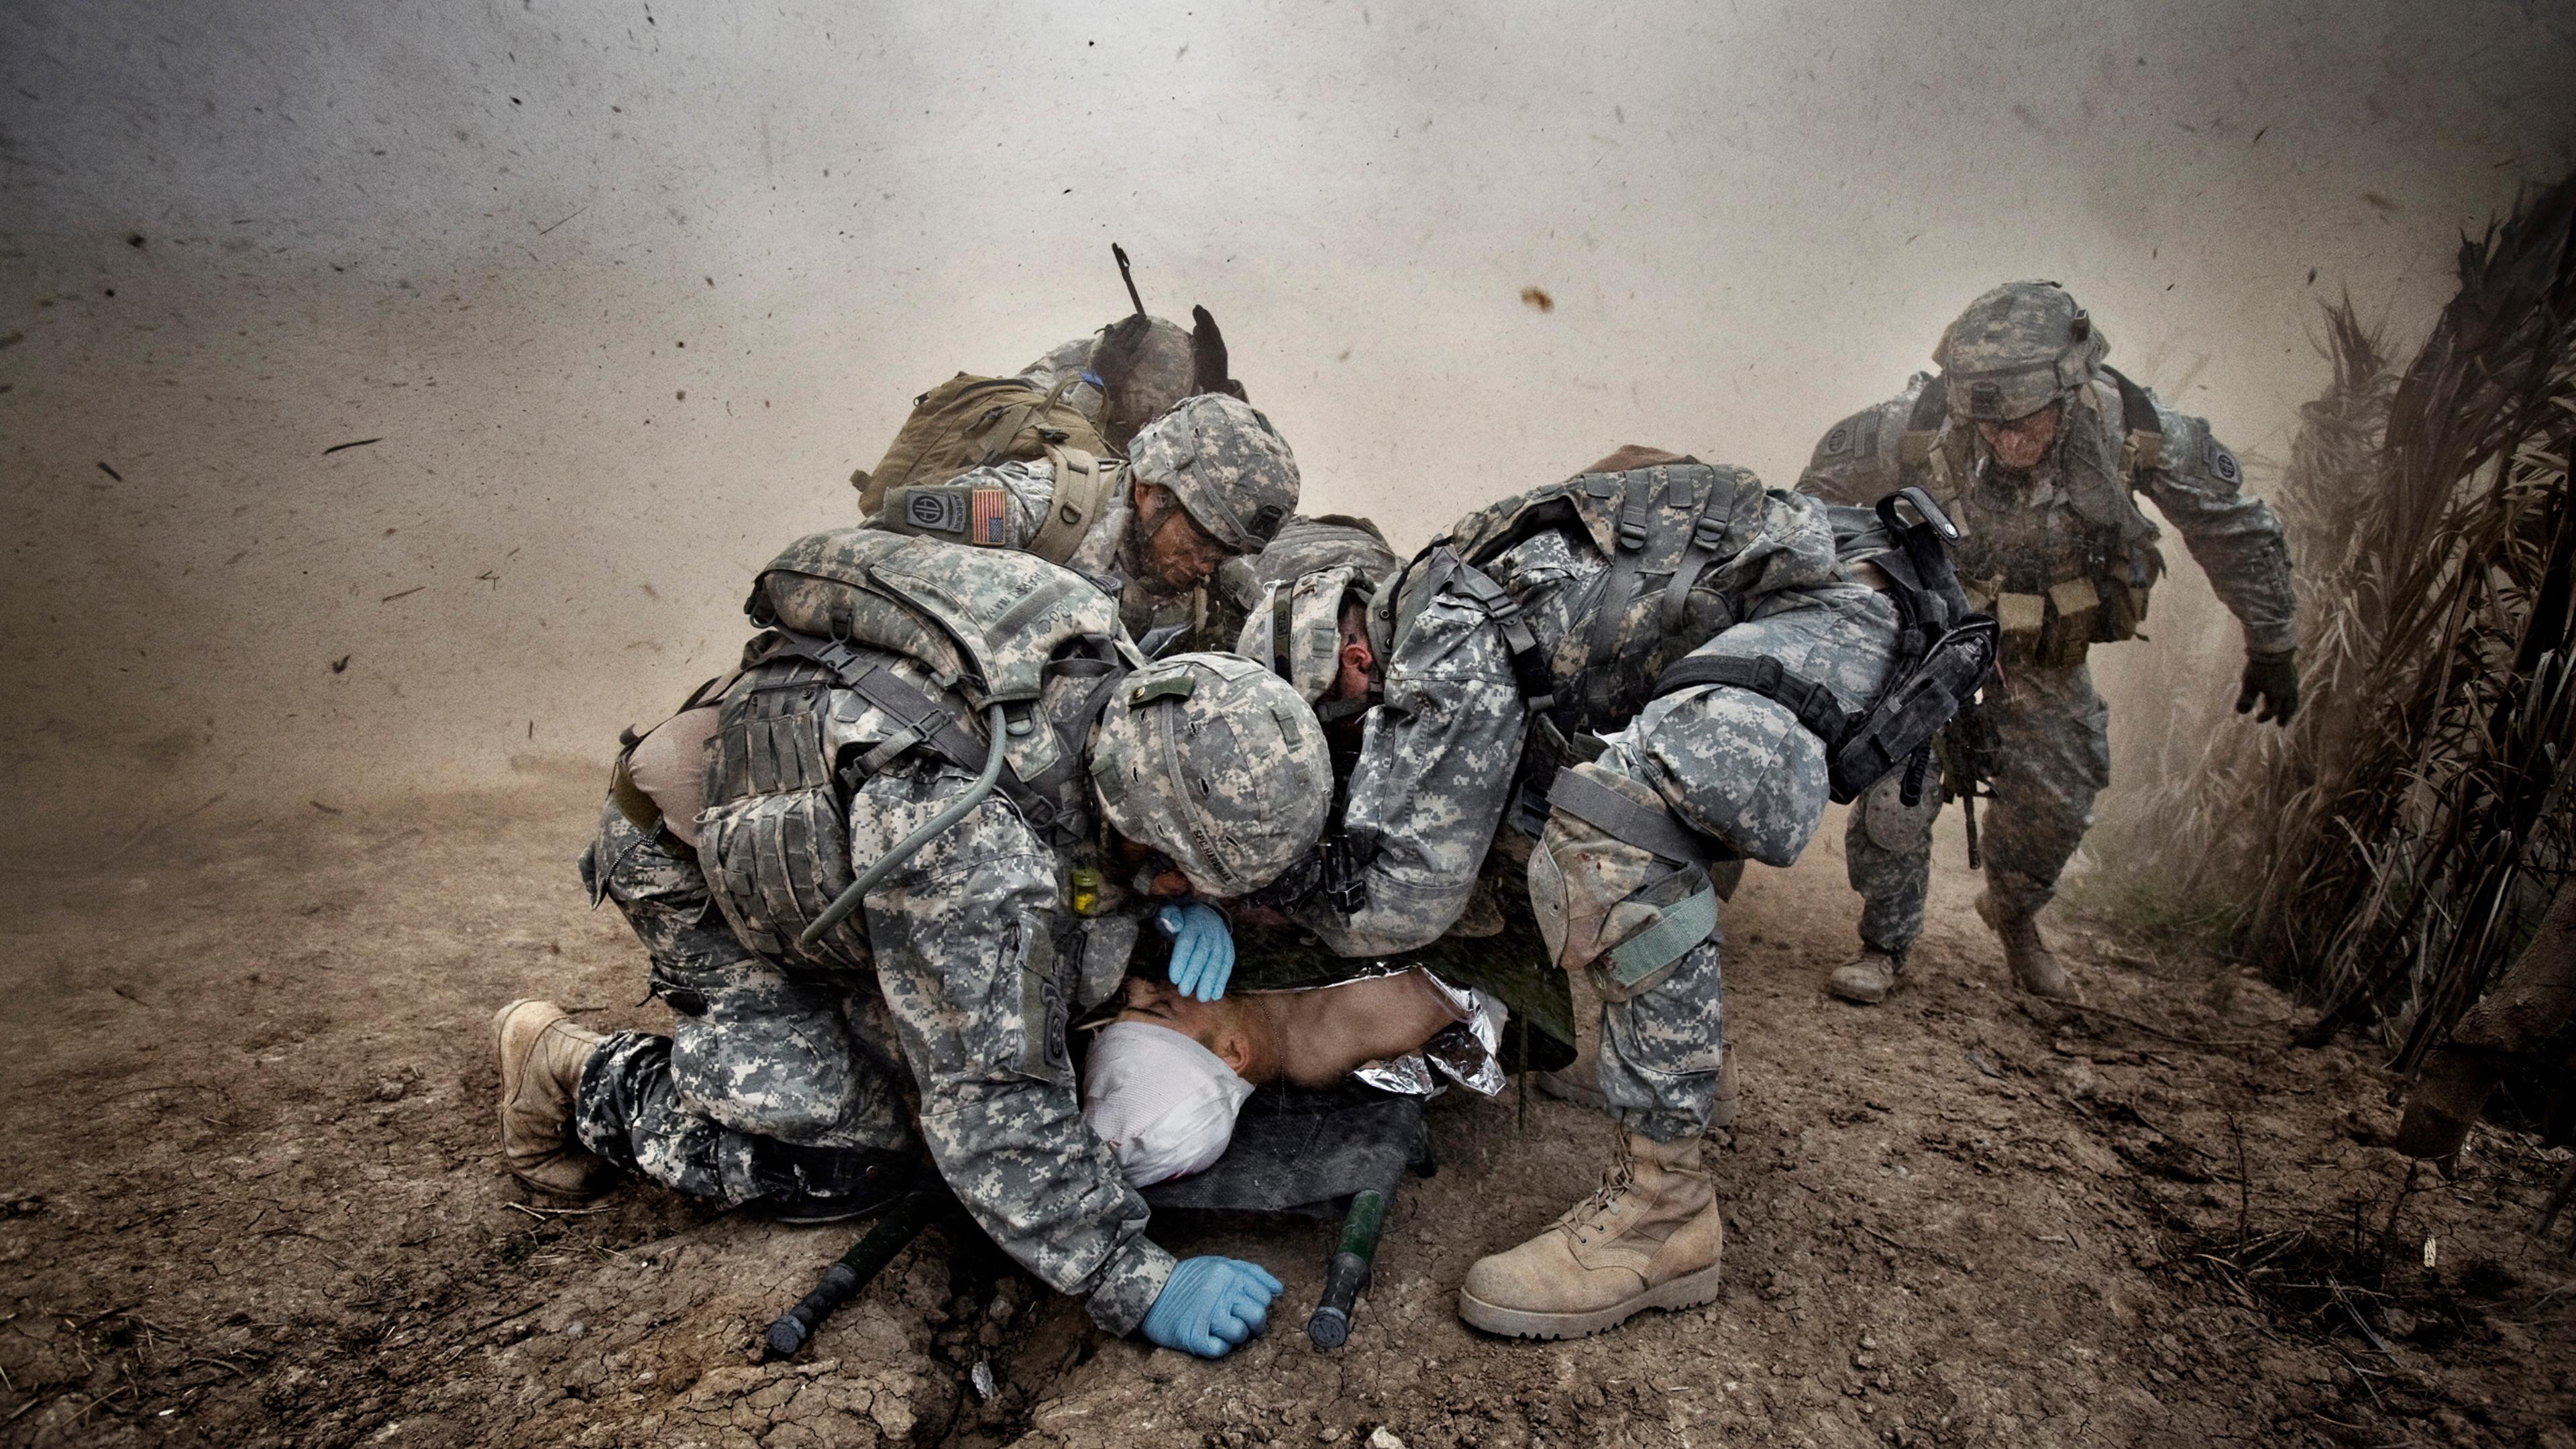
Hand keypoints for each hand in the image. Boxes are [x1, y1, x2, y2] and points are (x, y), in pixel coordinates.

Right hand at [1139, 1255, 1282, 1358]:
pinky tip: (1209, 1337)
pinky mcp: (1193, 1337)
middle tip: (1238, 1320)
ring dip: (1235, 1335)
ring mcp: (1207, 1316)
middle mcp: (1221, 1293)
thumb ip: (1250, 1272)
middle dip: (1253, 1323)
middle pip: (1257, 1315)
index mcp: (1229, 1273)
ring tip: (1221, 1328)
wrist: (1149, 1291)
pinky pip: (1220, 1349)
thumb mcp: (1218, 1263)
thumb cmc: (1187, 1279)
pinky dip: (1218, 1347)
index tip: (1246, 1306)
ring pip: (1241, 1334)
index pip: (1265, 1296)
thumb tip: (1278, 1290)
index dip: (1259, 1304)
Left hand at [1156, 903, 1234, 1001]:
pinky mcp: (1228, 949)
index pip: (1187, 942)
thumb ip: (1169, 916)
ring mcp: (1221, 940)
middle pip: (1201, 954)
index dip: (1181, 960)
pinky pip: (1227, 965)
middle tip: (1184, 992)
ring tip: (1202, 998)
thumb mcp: (1170, 912)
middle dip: (1193, 974)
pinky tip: (1215, 995)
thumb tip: (1175, 925)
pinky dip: (1222, 980)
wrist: (1205, 914)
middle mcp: (1210, 931)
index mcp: (1194, 922)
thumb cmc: (1181, 918)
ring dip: (1210, 981)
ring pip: (1216, 961)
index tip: (1174, 979)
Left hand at [2235, 650, 2300, 724]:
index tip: (2257, 720)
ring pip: (2294, 700)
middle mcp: (2287, 692)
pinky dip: (2292, 698)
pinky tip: (2288, 694)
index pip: (2272, 712)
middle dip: (2283, 717)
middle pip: (2288, 709)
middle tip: (2281, 725)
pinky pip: (2295, 691)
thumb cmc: (2259, 667)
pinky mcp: (2294, 675)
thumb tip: (2241, 712)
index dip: (2264, 717)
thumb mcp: (2249, 683)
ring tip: (2288, 713)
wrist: (2274, 649)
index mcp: (2277, 696)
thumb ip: (2245, 699)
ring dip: (2290, 709)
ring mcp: (2293, 683)